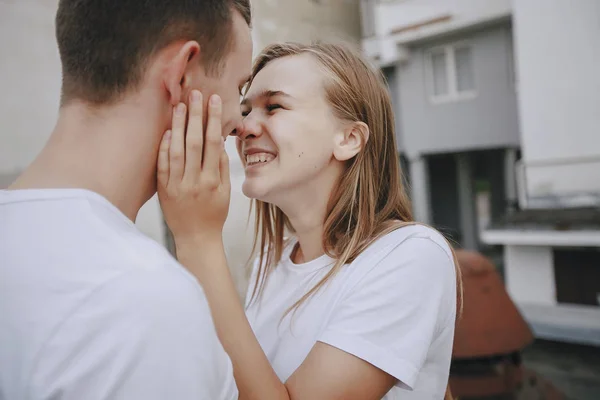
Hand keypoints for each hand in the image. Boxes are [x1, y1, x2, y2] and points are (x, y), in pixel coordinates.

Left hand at [157, 90, 229, 245]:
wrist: (196, 238)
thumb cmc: (214, 215)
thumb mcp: (226, 193)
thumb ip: (223, 168)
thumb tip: (220, 143)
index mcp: (213, 180)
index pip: (214, 143)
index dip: (213, 119)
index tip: (213, 100)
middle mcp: (195, 181)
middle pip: (195, 142)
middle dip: (195, 115)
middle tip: (195, 94)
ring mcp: (177, 185)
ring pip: (177, 150)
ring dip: (179, 126)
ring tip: (179, 106)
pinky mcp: (164, 190)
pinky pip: (163, 165)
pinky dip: (164, 147)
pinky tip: (167, 131)